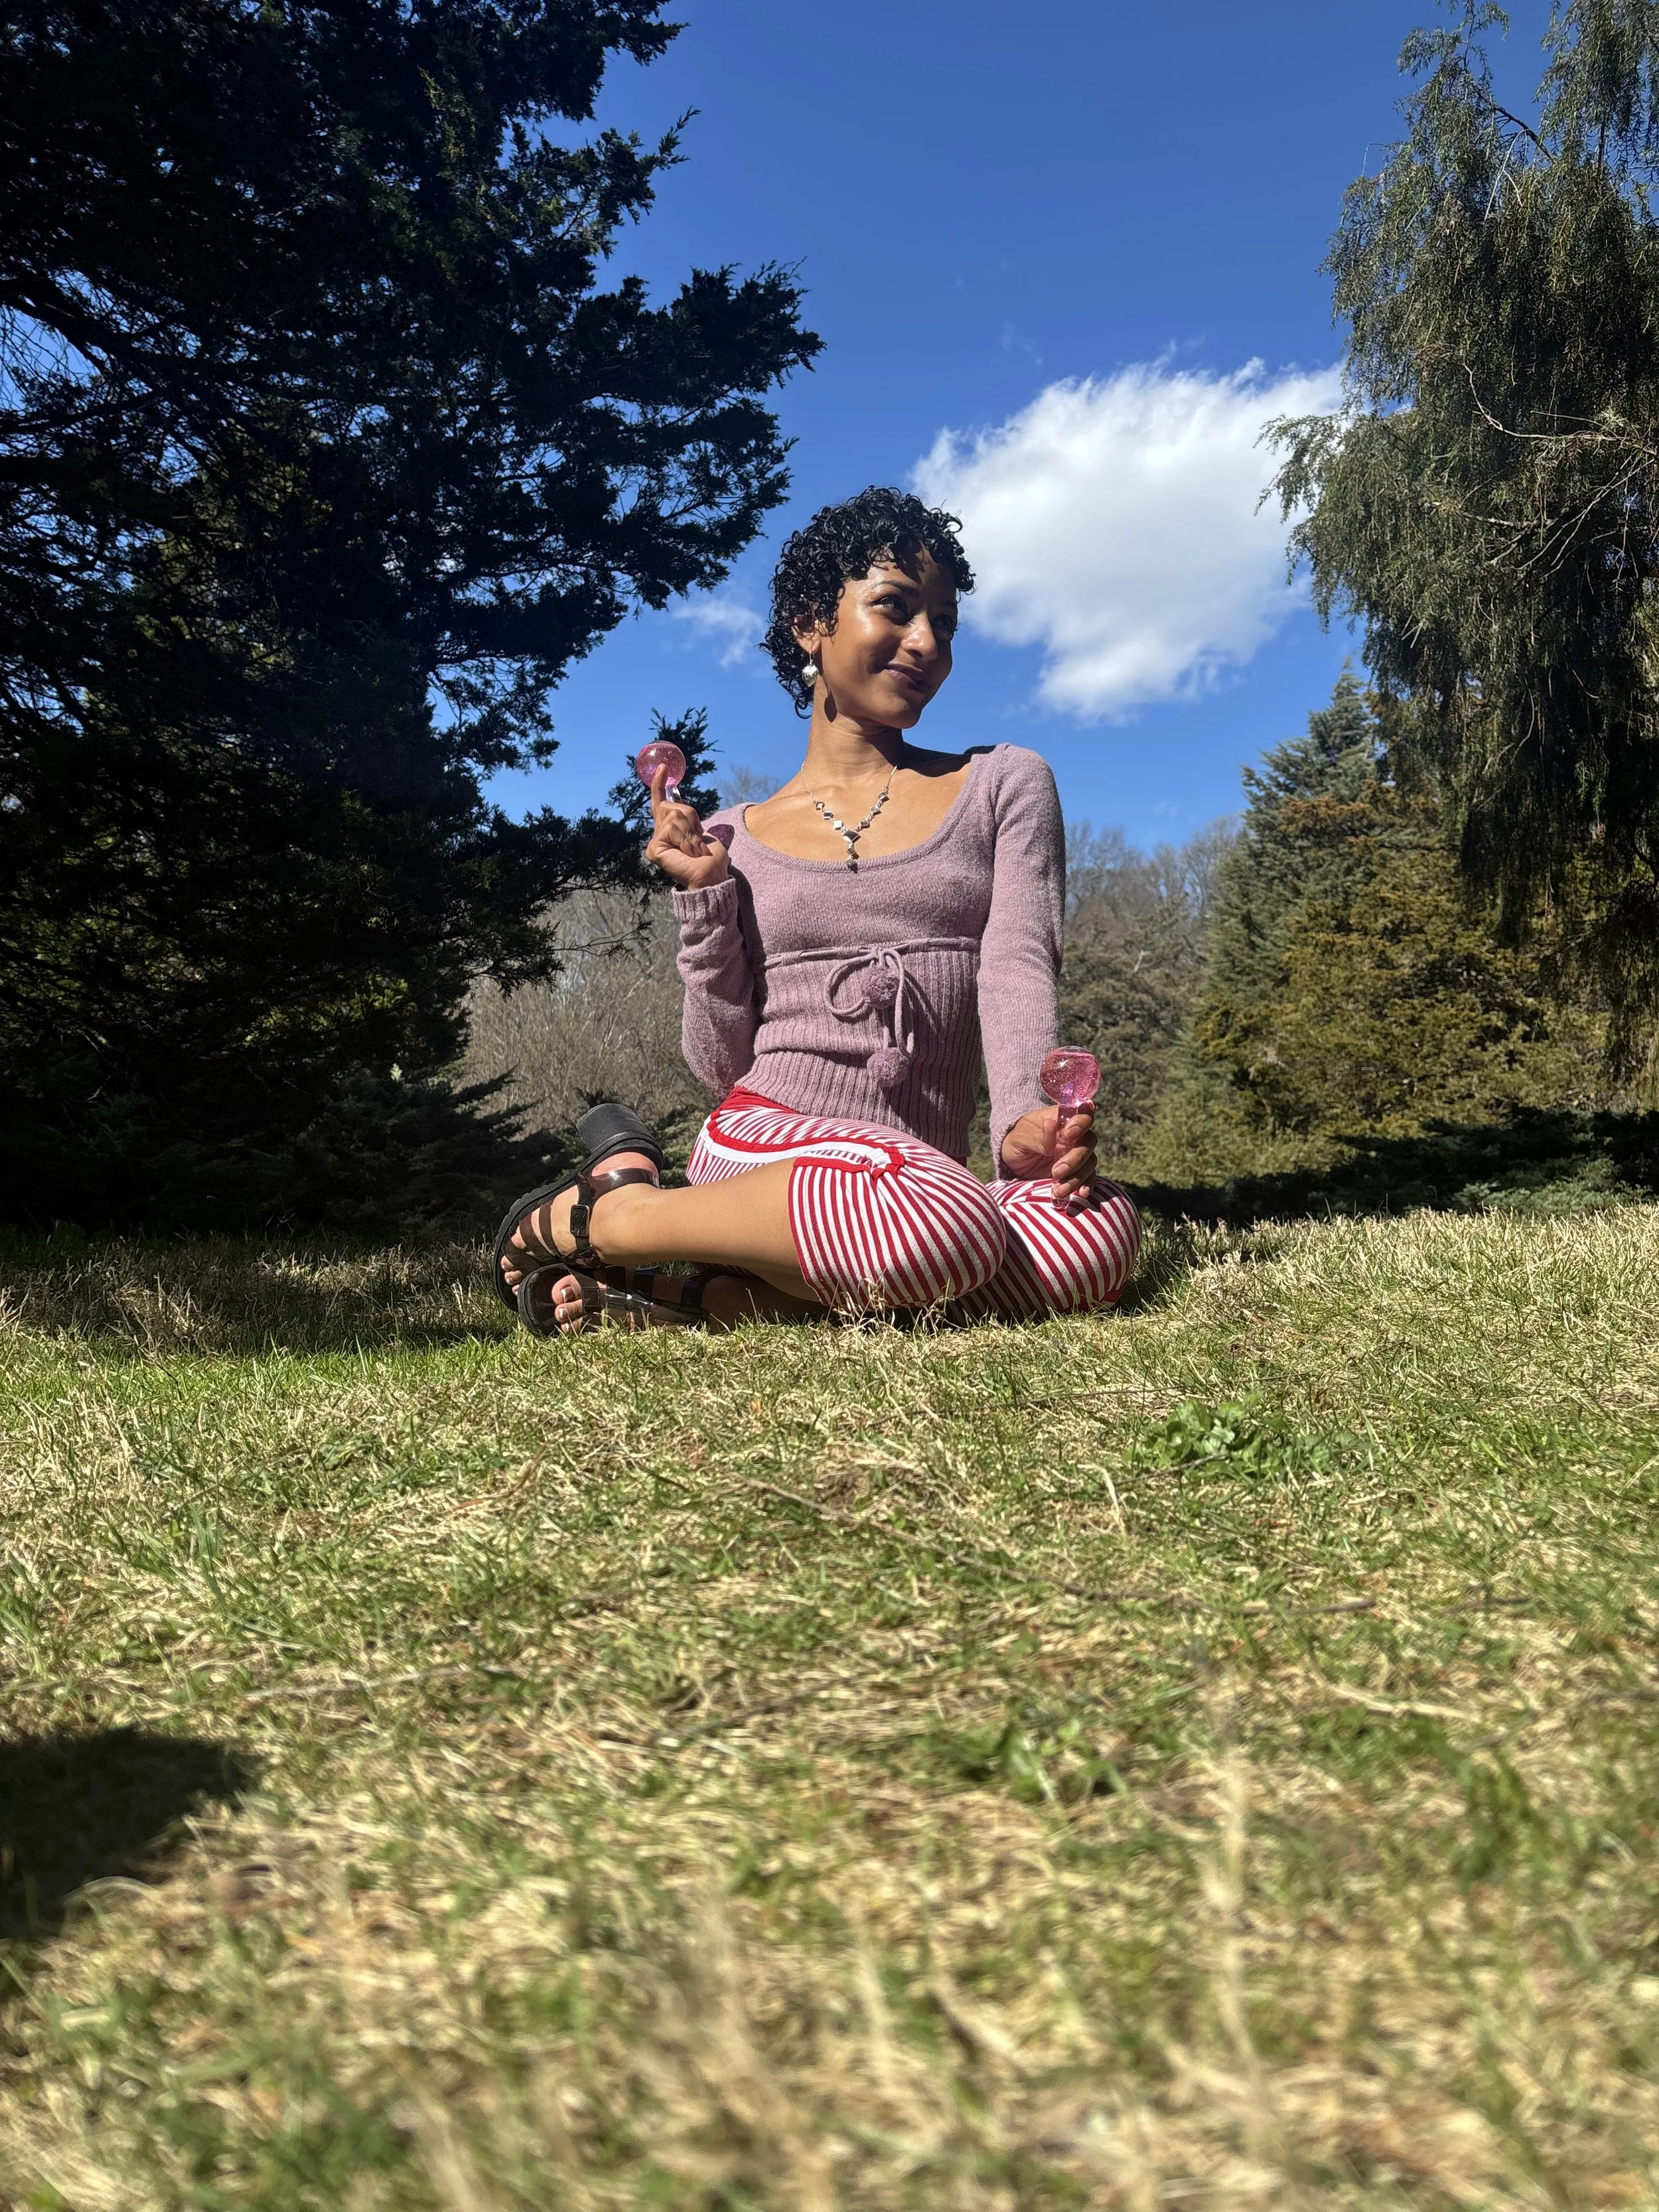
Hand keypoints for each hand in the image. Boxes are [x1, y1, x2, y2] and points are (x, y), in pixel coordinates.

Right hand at [643, 763, 728, 889]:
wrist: (710, 875)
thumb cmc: (710, 857)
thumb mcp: (700, 831)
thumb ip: (686, 818)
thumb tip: (675, 805)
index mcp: (671, 827)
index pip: (661, 802)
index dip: (659, 785)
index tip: (663, 767)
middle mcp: (661, 832)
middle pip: (671, 806)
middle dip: (690, 818)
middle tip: (697, 839)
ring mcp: (657, 841)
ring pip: (673, 816)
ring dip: (690, 831)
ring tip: (695, 849)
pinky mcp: (654, 849)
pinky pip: (670, 829)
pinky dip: (685, 839)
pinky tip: (687, 853)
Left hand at [1001, 1100, 1099, 1210]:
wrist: (1013, 1162)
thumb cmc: (1017, 1141)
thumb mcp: (1020, 1137)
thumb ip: (1037, 1135)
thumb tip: (1051, 1124)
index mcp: (1062, 1120)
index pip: (1082, 1116)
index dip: (1081, 1123)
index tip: (1070, 1133)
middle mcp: (1074, 1136)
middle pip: (1088, 1142)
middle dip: (1076, 1158)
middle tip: (1057, 1171)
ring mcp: (1076, 1154)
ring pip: (1089, 1163)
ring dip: (1076, 1177)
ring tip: (1058, 1190)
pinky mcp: (1076, 1172)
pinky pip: (1088, 1178)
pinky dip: (1086, 1185)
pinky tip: (1081, 1193)